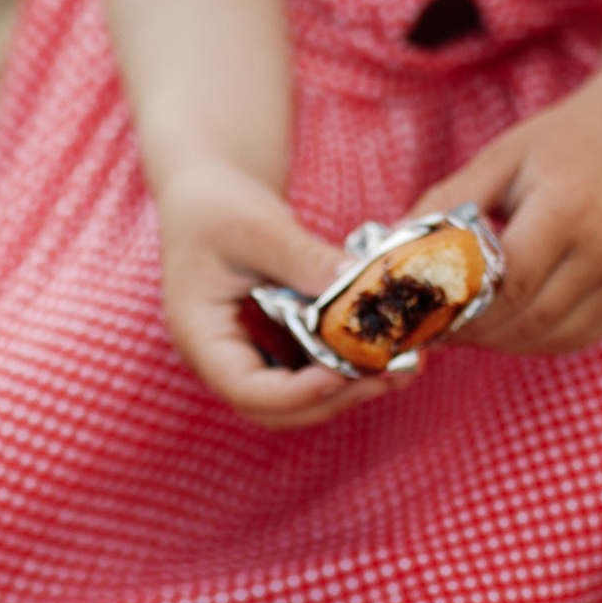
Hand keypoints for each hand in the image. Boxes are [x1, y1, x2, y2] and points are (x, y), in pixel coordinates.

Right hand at [155, 161, 416, 428]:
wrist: (208, 194)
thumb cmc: (216, 206)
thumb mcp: (258, 227)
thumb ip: (302, 260)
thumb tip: (358, 281)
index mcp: (201, 337)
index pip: (246, 389)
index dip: (298, 393)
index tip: (345, 374)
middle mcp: (223, 359)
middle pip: (276, 408)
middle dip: (334, 399)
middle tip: (390, 376)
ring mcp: (250, 356)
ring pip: (298, 399)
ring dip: (348, 390)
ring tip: (400, 367)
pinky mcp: (276, 346)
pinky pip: (310, 372)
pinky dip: (345, 368)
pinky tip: (385, 351)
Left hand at [416, 77, 601, 355]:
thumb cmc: (554, 148)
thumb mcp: (495, 161)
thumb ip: (444, 207)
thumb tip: (390, 256)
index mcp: (571, 205)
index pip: (509, 280)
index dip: (459, 305)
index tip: (420, 312)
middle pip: (528, 317)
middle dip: (472, 330)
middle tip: (430, 327)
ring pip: (548, 338)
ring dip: (497, 340)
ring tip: (463, 323)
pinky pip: (571, 339)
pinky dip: (530, 338)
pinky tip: (505, 320)